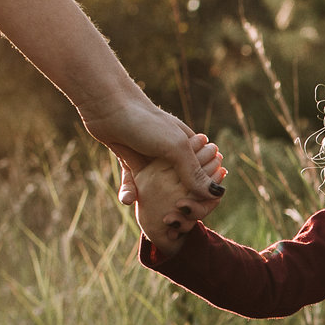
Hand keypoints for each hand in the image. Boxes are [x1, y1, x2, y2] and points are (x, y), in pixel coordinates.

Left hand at [123, 130, 228, 251]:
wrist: (108, 106)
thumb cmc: (146, 123)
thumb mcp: (175, 148)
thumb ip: (195, 172)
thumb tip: (217, 194)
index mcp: (188, 146)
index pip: (202, 174)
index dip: (200, 194)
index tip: (191, 209)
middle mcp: (171, 151)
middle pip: (178, 184)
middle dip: (175, 201)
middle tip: (169, 218)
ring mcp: (150, 156)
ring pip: (155, 186)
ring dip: (151, 201)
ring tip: (147, 214)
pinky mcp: (130, 158)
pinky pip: (132, 181)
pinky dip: (129, 191)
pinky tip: (128, 200)